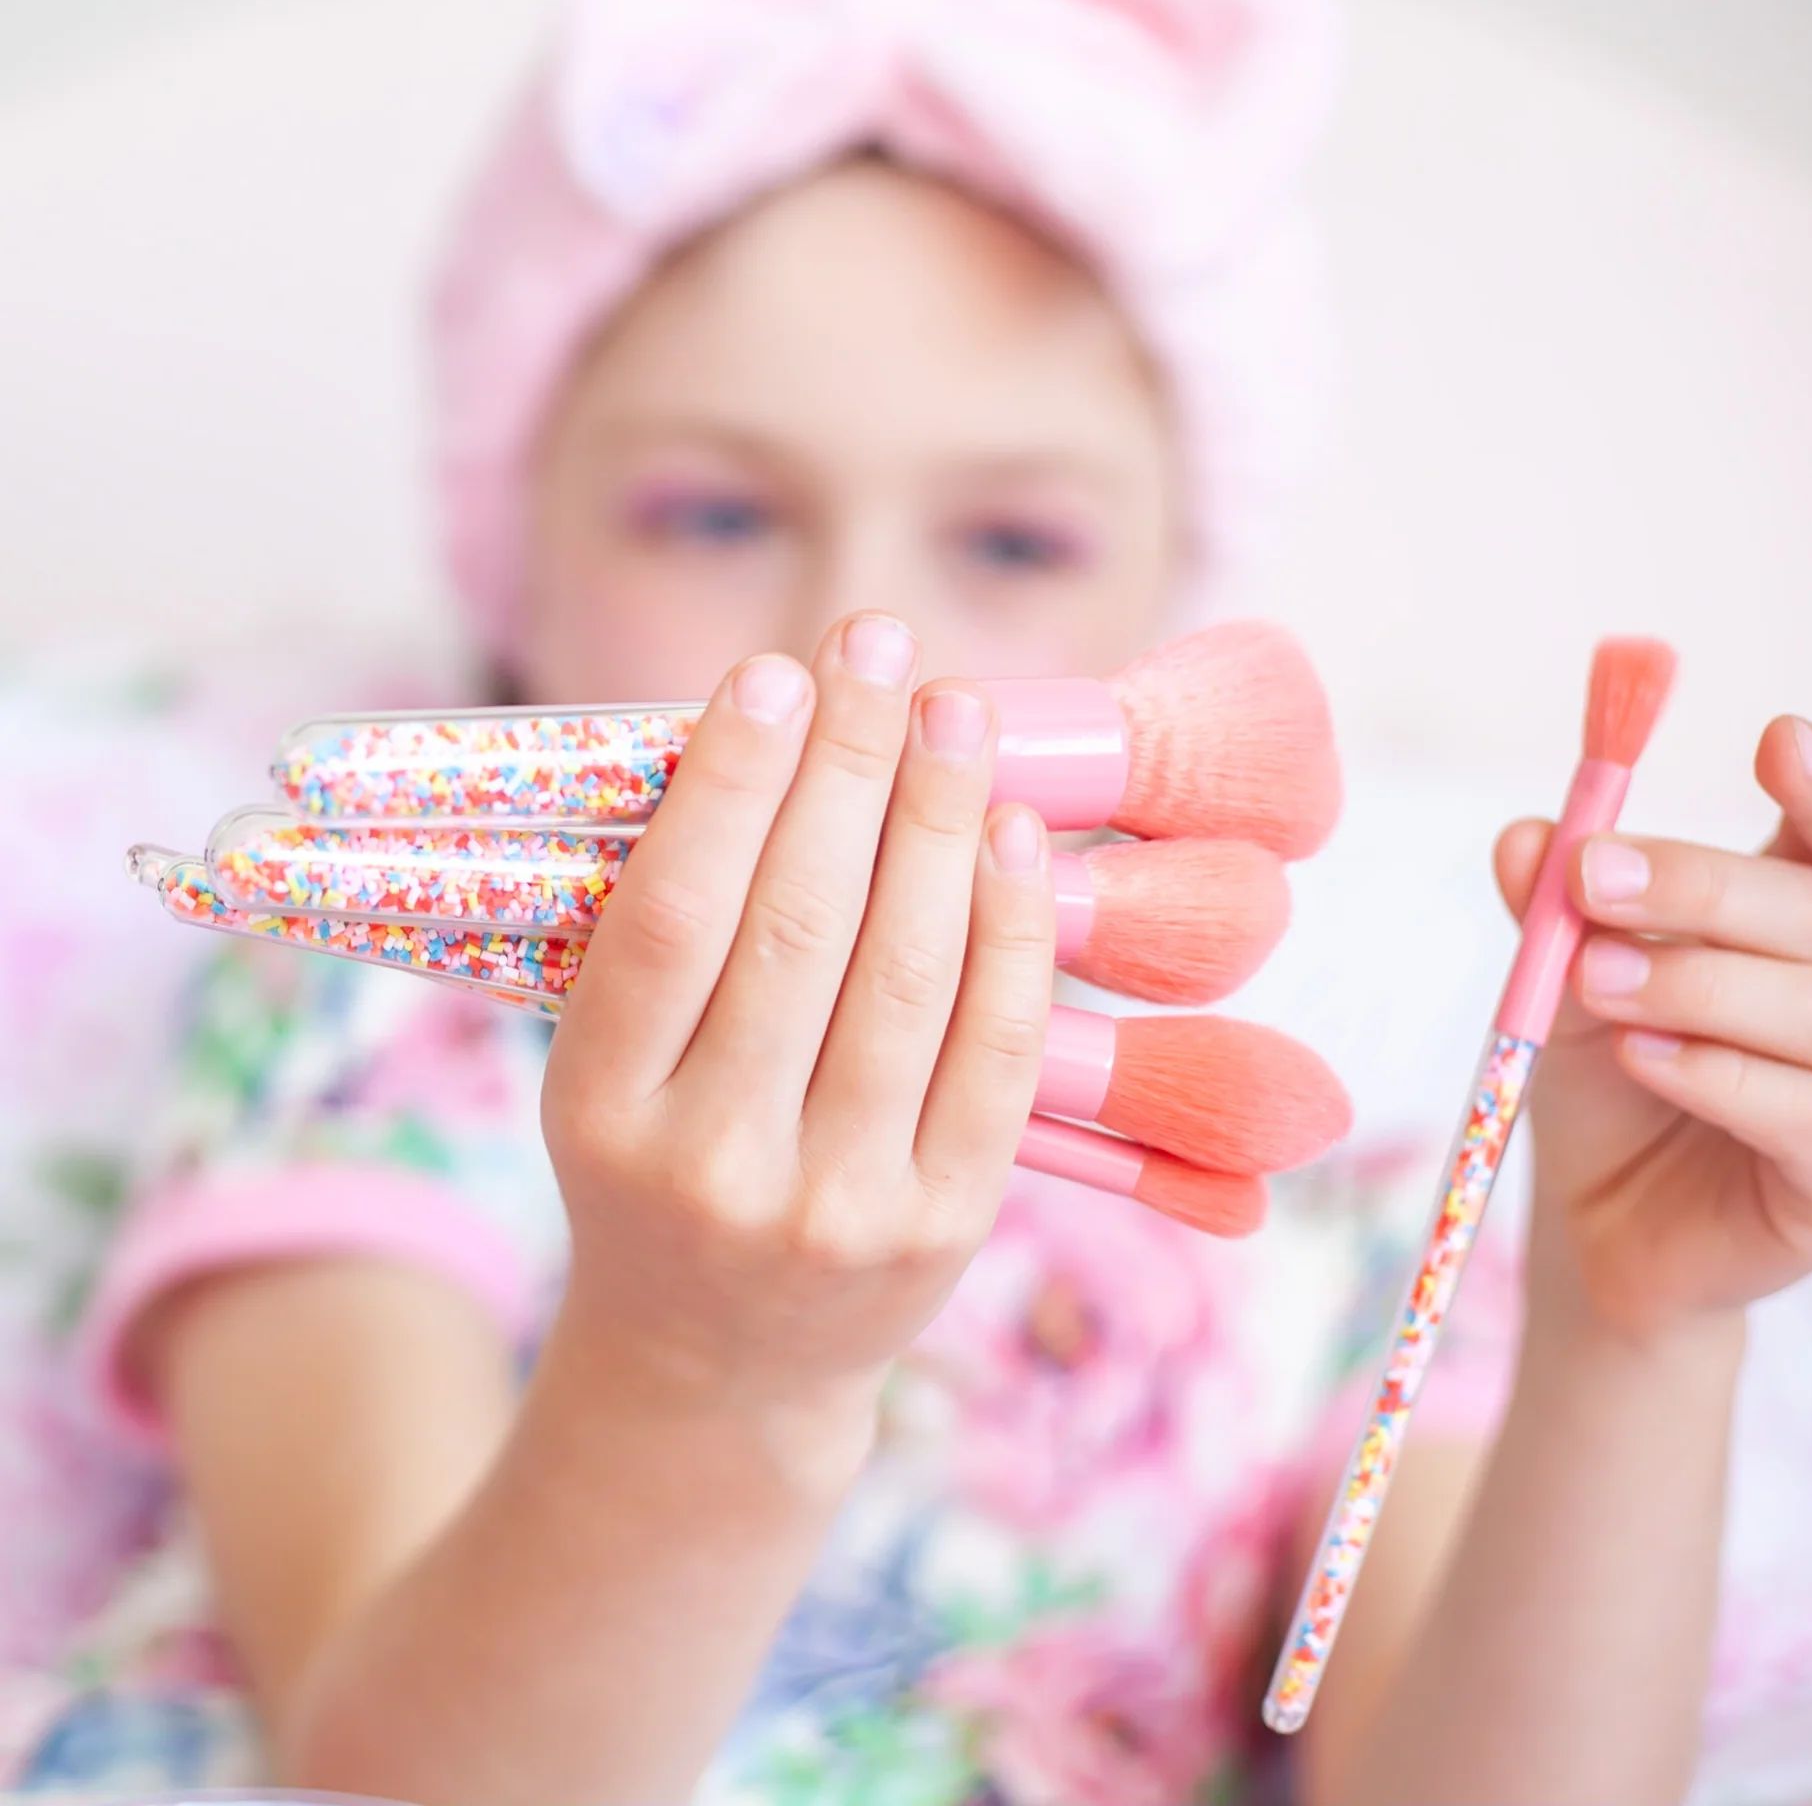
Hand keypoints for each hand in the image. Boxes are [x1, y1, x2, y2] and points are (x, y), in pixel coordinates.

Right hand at [540, 612, 1054, 1448]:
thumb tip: (763, 746)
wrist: (716, 1365)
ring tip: (953, 713)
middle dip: (849, 764)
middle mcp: (715, 1164)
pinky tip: (1009, 832)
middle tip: (880, 646)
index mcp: (600, 1113)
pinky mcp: (942, 1225)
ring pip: (906, 974)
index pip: (670, 918)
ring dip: (937, 819)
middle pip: (797, 926)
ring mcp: (838, 1205)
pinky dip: (1010, 927)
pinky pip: (995, 1048)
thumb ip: (662, 943)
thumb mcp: (605, 1080)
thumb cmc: (657, 1181)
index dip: (729, 784)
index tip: (777, 674)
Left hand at [1497, 717, 1811, 1339]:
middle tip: (1588, 879)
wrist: (1600, 1225)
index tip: (1776, 736)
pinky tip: (1641, 1057)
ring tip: (1593, 979)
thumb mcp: (1562, 982)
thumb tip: (1526, 837)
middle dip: (1700, 885)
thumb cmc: (1604, 1084)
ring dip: (1697, 982)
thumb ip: (1554, 910)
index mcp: (1806, 929)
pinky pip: (1809, 1113)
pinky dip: (1719, 1075)